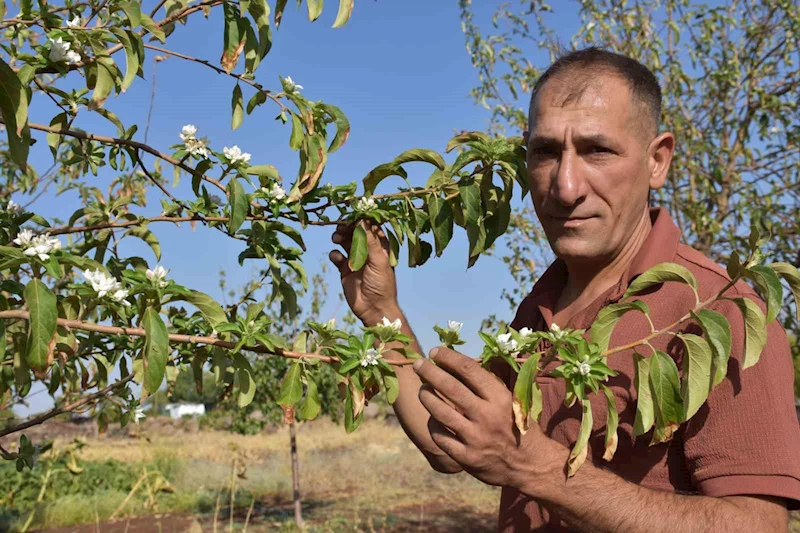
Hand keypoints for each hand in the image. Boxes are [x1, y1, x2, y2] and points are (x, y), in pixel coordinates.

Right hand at [329, 220, 398, 324]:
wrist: (373, 308)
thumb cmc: (382, 284)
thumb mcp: (378, 261)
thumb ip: (369, 241)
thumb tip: (361, 220)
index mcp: (379, 246)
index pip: (370, 227)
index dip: (361, 220)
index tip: (352, 216)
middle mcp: (367, 250)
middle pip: (354, 232)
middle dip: (347, 227)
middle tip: (340, 226)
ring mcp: (355, 259)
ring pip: (344, 241)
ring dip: (339, 237)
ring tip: (336, 238)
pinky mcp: (345, 269)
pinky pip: (337, 256)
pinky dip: (335, 254)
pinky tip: (337, 259)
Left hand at [413, 347, 564, 488]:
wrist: (531, 465)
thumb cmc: (518, 426)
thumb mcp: (511, 400)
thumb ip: (488, 384)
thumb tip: (458, 363)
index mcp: (500, 398)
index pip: (470, 370)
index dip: (449, 358)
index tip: (435, 351)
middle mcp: (487, 416)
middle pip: (450, 388)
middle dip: (430, 372)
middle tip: (417, 364)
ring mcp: (475, 438)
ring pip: (440, 412)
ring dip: (426, 397)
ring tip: (422, 390)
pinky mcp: (466, 458)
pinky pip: (440, 436)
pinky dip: (433, 424)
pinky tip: (433, 417)